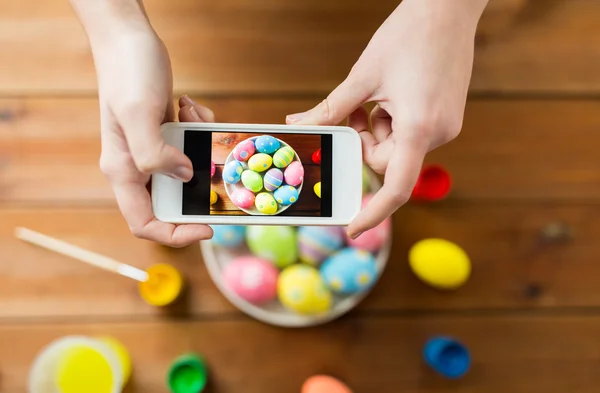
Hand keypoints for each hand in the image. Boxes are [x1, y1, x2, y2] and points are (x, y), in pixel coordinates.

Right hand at [93, 28, 213, 245]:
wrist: (129, 39)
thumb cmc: (127, 72)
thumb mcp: (138, 113)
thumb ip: (154, 154)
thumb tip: (183, 176)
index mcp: (123, 171)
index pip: (144, 223)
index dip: (175, 234)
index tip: (207, 227)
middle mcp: (136, 166)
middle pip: (172, 200)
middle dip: (198, 184)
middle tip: (213, 162)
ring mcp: (152, 150)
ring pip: (187, 171)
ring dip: (201, 149)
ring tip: (195, 118)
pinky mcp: (166, 135)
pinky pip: (191, 146)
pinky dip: (200, 129)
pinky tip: (191, 107)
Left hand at [286, 0, 487, 237]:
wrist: (448, 8)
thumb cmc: (408, 36)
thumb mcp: (362, 76)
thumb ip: (331, 110)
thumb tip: (300, 125)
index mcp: (419, 127)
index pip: (397, 187)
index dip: (374, 212)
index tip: (353, 227)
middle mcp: (439, 133)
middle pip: (388, 161)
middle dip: (364, 142)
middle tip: (357, 110)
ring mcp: (446, 126)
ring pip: (396, 146)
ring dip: (377, 128)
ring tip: (376, 94)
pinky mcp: (446, 117)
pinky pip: (409, 133)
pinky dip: (392, 122)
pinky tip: (391, 93)